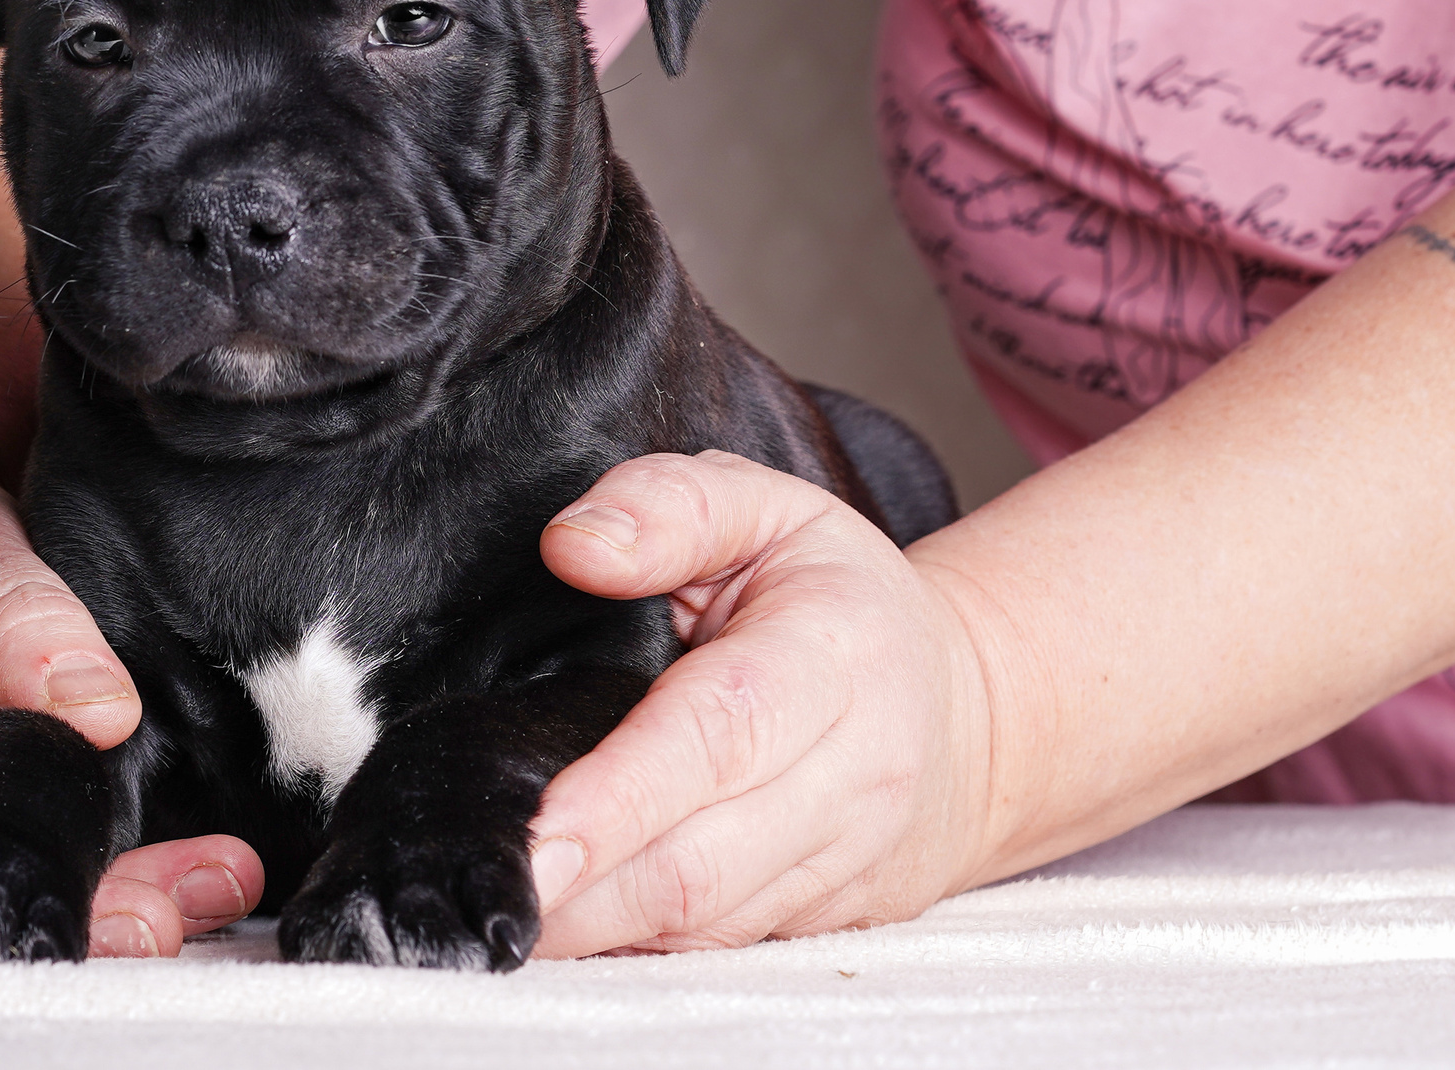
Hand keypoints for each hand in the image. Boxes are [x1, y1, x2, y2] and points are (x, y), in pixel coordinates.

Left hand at [525, 450, 993, 955]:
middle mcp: (857, 770)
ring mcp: (850, 859)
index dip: (621, 796)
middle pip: (704, 859)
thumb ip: (667, 506)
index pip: (721, 734)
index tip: (535, 839)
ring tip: (507, 915)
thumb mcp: (764, 505)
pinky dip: (637, 943)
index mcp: (834, 651)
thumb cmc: (832, 592)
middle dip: (585, 892)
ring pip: (708, 923)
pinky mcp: (831, 919)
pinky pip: (720, 948)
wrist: (966, 707)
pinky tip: (572, 924)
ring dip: (599, 931)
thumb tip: (573, 546)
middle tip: (488, 896)